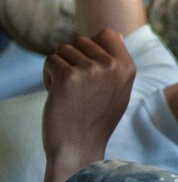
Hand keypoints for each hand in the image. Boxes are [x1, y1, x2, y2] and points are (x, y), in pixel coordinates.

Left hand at [41, 29, 135, 181]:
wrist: (79, 147)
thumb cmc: (96, 119)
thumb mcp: (120, 89)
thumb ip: (117, 63)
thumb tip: (113, 34)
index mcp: (127, 67)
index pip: (108, 34)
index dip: (92, 45)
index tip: (86, 64)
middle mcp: (111, 65)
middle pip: (81, 40)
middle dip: (72, 58)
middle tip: (74, 83)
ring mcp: (90, 70)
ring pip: (64, 50)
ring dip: (59, 67)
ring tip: (65, 89)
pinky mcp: (67, 77)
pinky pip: (51, 60)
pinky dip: (48, 75)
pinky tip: (55, 92)